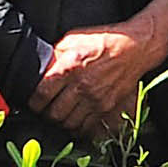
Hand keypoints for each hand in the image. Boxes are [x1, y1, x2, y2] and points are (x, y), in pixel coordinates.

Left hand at [33, 23, 162, 128]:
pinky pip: (88, 127)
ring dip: (62, 122)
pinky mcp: (107, 107)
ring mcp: (96, 99)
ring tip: (60, 114)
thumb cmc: (103, 42)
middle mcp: (82, 86)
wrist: (134, 48)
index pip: (42, 95)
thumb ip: (54, 56)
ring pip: (70, 123)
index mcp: (70, 67)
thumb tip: (40, 69)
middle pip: (54, 114)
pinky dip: (79, 127)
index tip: (34, 102)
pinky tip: (76, 119)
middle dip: (46, 114)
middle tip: (45, 110)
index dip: (33, 102)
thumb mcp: (72, 40)